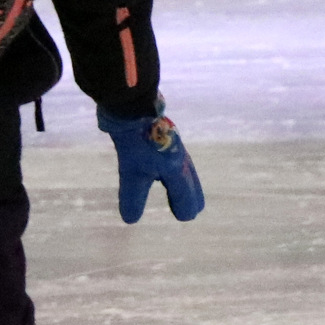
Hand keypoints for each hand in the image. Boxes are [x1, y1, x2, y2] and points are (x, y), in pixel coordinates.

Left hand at [97, 105, 202, 223]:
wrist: (133, 105)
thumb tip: (130, 220)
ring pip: (184, 167)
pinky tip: (165, 163)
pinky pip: (175, 156)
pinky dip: (176, 168)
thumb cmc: (136, 141)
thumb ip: (133, 197)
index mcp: (177, 169)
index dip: (184, 207)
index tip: (184, 217)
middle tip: (194, 208)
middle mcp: (180, 157)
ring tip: (182, 188)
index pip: (186, 195)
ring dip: (185, 181)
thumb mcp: (132, 173)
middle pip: (191, 181)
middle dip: (191, 195)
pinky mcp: (164, 135)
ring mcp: (173, 144)